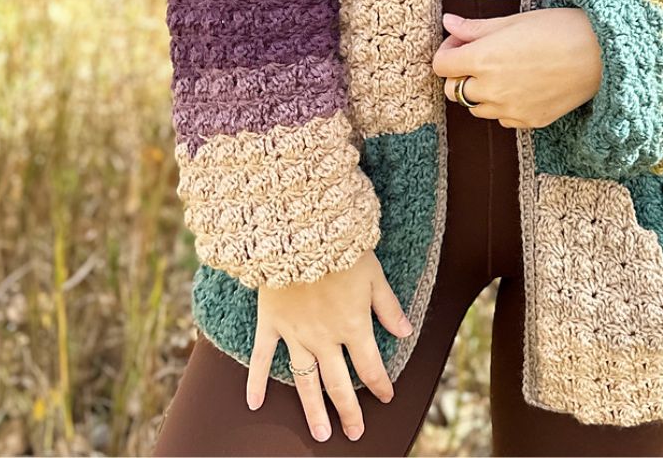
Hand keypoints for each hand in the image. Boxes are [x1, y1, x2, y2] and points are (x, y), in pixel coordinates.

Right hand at [247, 252, 413, 438]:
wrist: (300, 229)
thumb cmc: (340, 246)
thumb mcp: (374, 273)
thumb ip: (388, 307)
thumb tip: (407, 331)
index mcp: (353, 325)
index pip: (370, 366)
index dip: (381, 385)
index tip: (387, 396)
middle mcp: (324, 338)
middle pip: (339, 383)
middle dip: (349, 410)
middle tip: (354, 433)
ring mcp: (295, 334)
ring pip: (306, 381)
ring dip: (313, 410)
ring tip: (320, 434)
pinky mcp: (271, 322)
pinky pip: (263, 358)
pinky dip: (256, 381)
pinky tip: (254, 403)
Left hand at [432, 6, 603, 127]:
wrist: (598, 55)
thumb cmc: (556, 29)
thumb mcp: (512, 21)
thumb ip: (475, 28)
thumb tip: (448, 22)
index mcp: (483, 60)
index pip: (441, 66)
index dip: (446, 52)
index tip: (459, 44)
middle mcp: (491, 90)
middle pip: (453, 91)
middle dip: (459, 74)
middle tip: (478, 56)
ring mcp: (509, 110)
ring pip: (476, 108)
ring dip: (479, 92)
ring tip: (501, 71)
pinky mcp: (528, 122)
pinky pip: (502, 119)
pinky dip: (502, 106)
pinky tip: (520, 86)